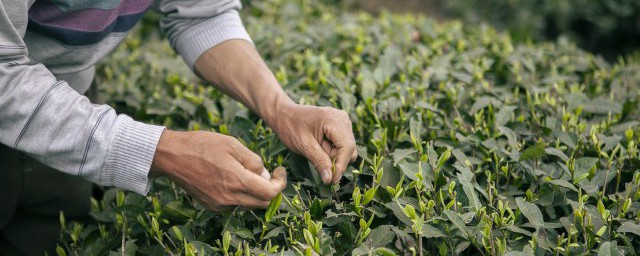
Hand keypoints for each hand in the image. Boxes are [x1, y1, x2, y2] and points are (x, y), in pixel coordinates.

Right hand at [150, 130, 286, 210]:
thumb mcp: (233, 144)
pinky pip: (234, 203)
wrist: (171, 157)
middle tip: (270, 173)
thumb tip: (264, 174)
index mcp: (236, 181)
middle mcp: (229, 198)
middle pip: (261, 202)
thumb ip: (253, 161)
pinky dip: (241, 193)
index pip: (270, 193)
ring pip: (248, 204)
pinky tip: (233, 178)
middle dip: (270, 189)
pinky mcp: (211, 205)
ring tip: (247, 171)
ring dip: (255, 191)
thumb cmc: (202, 146)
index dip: (280, 183)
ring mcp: (219, 204)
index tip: (280, 172)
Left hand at [267, 103, 356, 184]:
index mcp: (334, 120)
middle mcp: (342, 119)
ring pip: (347, 149)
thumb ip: (319, 161)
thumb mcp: (304, 146)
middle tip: (316, 158)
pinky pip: (342, 145)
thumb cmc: (291, 127)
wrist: (284, 115)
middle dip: (335, 160)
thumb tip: (330, 179)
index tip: (332, 181)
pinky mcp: (340, 126)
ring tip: (316, 149)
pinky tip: (320, 145)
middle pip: (349, 149)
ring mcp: (342, 121)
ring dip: (333, 155)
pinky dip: (332, 150)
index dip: (341, 166)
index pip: (347, 147)